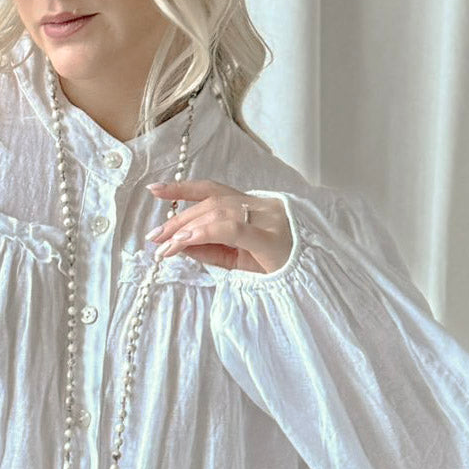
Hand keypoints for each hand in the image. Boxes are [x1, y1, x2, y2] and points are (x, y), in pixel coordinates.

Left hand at [145, 180, 292, 274]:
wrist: (314, 280)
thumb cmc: (278, 267)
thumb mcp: (238, 259)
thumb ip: (210, 250)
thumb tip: (178, 244)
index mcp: (253, 206)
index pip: (212, 190)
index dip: (182, 187)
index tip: (154, 189)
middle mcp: (261, 206)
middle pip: (210, 203)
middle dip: (178, 220)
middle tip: (155, 238)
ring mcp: (267, 220)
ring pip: (218, 212)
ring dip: (187, 229)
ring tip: (166, 247)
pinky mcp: (270, 239)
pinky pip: (231, 229)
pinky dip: (204, 233)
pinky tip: (185, 242)